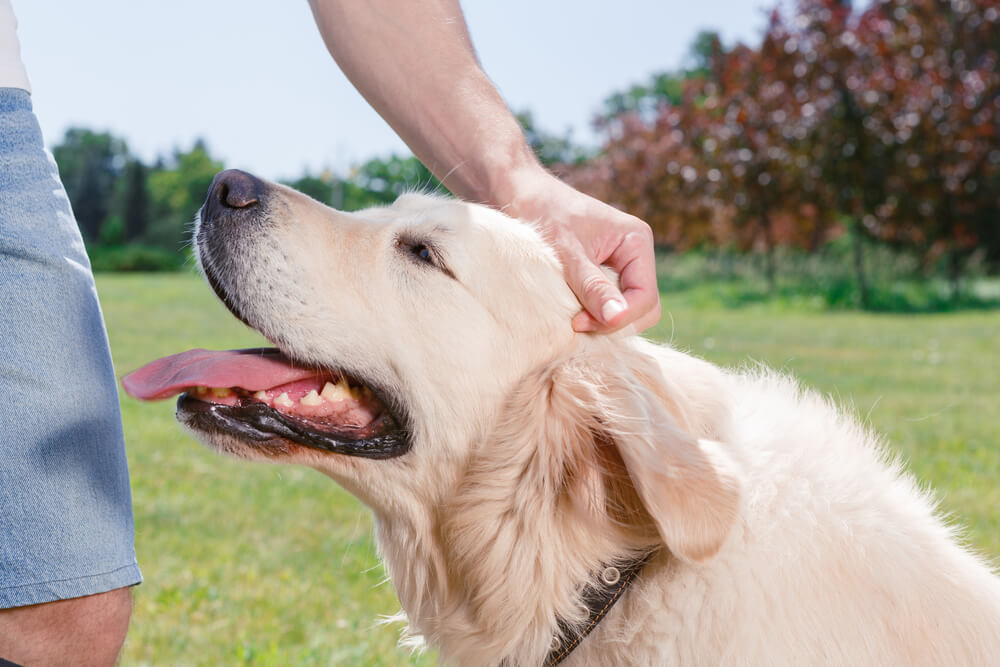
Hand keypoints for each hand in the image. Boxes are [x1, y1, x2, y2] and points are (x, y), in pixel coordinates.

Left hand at [500, 169, 660, 333]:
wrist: (521, 195)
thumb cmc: (544, 213)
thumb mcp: (568, 253)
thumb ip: (593, 286)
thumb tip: (616, 317)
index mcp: (637, 242)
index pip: (646, 297)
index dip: (619, 318)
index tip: (580, 322)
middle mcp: (635, 255)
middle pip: (643, 308)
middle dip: (614, 322)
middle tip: (575, 323)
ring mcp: (621, 266)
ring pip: (626, 310)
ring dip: (602, 320)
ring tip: (571, 316)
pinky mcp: (603, 274)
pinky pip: (609, 304)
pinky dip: (593, 314)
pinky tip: (570, 310)